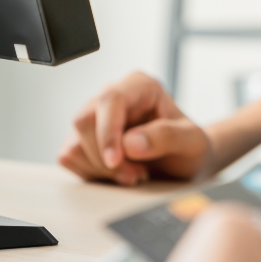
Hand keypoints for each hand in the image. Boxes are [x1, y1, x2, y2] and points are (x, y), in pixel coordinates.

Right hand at [58, 72, 208, 185]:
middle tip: (136, 175)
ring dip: (101, 169)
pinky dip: (91, 173)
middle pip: (84, 121)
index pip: (109, 99)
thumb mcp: (191, 142)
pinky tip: (116, 175)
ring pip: (75, 142)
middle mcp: (112, 97)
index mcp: (139, 86)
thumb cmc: (189, 147)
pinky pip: (69, 156)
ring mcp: (94, 118)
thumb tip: (130, 143)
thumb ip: (167, 137)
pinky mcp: (83, 139)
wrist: (184, 163)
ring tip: (133, 174)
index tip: (115, 161)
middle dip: (106, 158)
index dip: (108, 131)